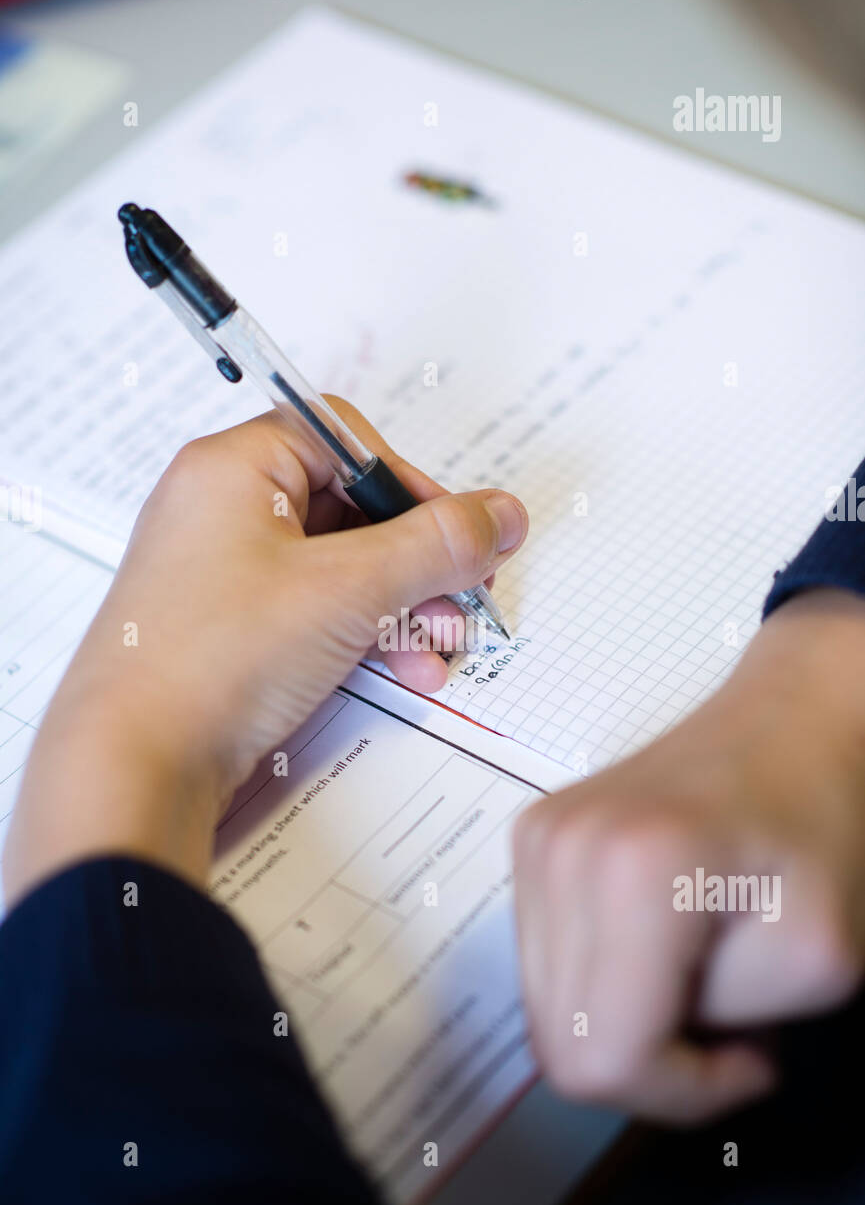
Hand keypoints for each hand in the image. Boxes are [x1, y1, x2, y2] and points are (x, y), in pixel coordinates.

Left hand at [4, 400, 526, 905]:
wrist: (136, 763)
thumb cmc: (212, 659)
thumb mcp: (348, 589)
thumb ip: (436, 545)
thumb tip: (500, 514)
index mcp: (235, 470)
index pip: (345, 441)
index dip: (410, 483)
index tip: (457, 532)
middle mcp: (224, 512)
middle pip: (350, 511)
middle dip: (418, 561)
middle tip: (461, 596)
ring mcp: (224, 576)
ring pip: (340, 570)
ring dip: (403, 606)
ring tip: (439, 647)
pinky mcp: (232, 632)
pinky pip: (315, 614)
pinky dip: (365, 637)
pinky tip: (404, 671)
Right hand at [513, 589, 864, 1123]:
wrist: (793, 723)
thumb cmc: (821, 830)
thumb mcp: (816, 963)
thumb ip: (723, 1029)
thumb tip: (656, 1043)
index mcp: (631, 875)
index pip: (604, 1062)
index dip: (682, 1093)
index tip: (749, 1055)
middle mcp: (559, 853)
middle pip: (560, 1047)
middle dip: (652, 1064)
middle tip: (726, 1024)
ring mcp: (536, 840)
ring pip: (547, 1014)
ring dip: (625, 1023)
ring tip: (695, 975)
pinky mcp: (531, 839)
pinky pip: (546, 964)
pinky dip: (602, 983)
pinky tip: (660, 945)